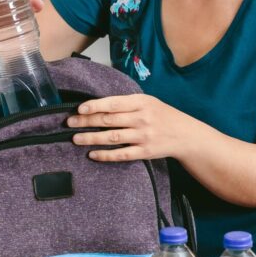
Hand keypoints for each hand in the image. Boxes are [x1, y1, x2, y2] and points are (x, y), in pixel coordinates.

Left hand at [67, 94, 201, 161]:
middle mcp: (142, 119)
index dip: (94, 106)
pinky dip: (105, 155)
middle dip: (86, 122)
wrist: (186, 135)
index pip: (113, 103)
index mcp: (141, 102)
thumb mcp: (148, 102)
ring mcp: (143, 136)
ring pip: (112, 137)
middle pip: (109, 120)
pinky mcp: (145, 152)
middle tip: (69, 123)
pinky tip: (92, 154)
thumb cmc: (163, 115)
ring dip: (91, 138)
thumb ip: (126, 103)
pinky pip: (121, 154)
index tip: (79, 109)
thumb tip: (98, 105)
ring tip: (75, 139)